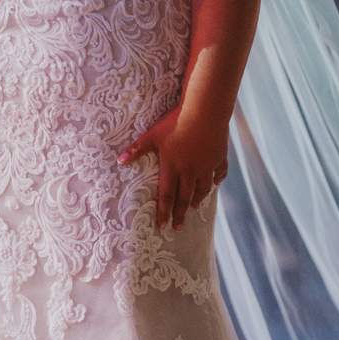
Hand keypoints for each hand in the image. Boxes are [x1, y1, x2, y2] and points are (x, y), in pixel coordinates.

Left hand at [118, 107, 228, 229]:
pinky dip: (217, 180)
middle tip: (179, 227)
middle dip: (180, 214)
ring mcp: (206, 166)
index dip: (164, 212)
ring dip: (198, 199)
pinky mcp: (219, 158)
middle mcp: (190, 171)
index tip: (163, 226)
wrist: (204, 112)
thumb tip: (119, 160)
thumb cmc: (175, 122)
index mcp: (173, 168)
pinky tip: (216, 183)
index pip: (167, 196)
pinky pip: (219, 173)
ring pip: (203, 189)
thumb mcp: (152, 135)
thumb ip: (137, 149)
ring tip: (195, 207)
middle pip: (185, 198)